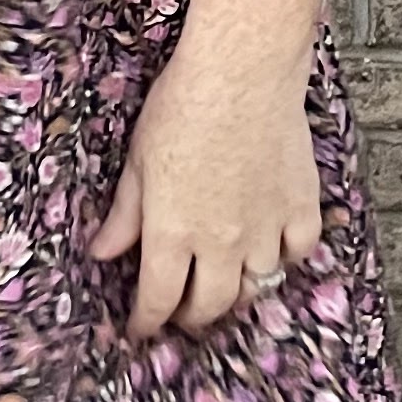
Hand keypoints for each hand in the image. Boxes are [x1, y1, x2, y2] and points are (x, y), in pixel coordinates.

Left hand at [85, 32, 321, 346]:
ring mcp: (265, 229)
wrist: (242, 73)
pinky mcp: (300, 206)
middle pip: (209, 305)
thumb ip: (124, 215)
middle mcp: (220, 243)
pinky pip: (297, 252)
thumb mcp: (137, 161)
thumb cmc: (181, 107)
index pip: (158, 300)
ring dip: (236, 295)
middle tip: (181, 313)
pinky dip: (283, 259)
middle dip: (190, 317)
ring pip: (255, 287)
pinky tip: (271, 252)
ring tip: (224, 288)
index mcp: (172, 234)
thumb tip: (102, 253)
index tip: (140, 328)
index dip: (146, 322)